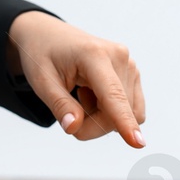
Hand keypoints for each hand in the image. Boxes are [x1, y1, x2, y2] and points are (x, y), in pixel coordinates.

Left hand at [7, 10, 145, 146]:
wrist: (48, 35)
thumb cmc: (42, 56)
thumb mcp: (41, 81)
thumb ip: (59, 105)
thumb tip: (74, 128)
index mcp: (94, 54)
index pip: (112, 95)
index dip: (124, 121)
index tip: (138, 144)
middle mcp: (119, 57)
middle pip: (117, 114)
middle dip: (92, 124)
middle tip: (68, 112)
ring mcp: (130, 64)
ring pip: (127, 114)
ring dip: (102, 118)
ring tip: (81, 94)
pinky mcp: (133, 73)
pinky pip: (130, 109)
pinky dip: (110, 111)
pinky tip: (93, 93)